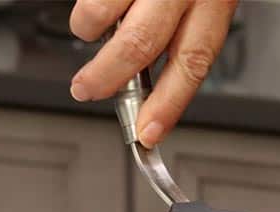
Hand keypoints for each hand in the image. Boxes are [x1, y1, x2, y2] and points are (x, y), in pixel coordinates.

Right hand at [69, 0, 237, 146]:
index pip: (193, 60)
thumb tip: (150, 77)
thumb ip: (184, 30)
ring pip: (106, 13)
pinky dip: (87, 5)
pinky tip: (93, 4)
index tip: (148, 132)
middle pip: (142, 42)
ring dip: (88, 31)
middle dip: (108, 77)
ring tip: (88, 30)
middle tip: (86, 89)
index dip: (169, 102)